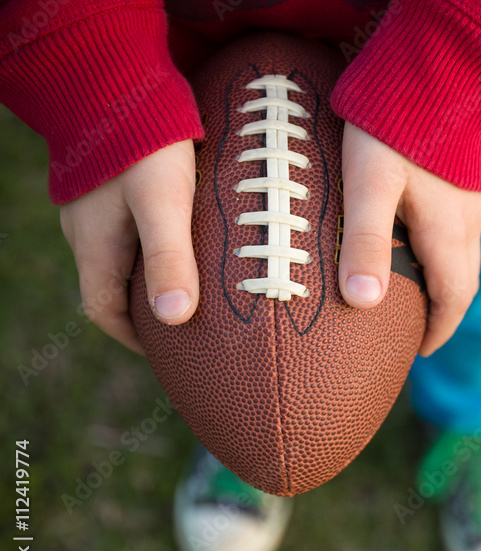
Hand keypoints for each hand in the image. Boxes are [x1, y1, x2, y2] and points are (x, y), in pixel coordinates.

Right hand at [59, 141, 198, 354]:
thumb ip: (169, 257)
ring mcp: (97, 205)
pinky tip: (189, 237)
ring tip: (198, 286)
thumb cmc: (142, 140)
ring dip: (155, 275)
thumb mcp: (163, 202)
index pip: (103, 310)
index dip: (133, 337)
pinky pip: (132, 227)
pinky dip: (157, 244)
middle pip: (114, 286)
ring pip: (124, 255)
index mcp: (95, 244)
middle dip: (147, 311)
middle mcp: (89, 230)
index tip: (168, 353)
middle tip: (190, 326)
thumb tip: (176, 320)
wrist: (113, 74)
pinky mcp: (113, 183)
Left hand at [340, 122, 480, 355]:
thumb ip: (366, 242)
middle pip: (463, 282)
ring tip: (411, 293)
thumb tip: (362, 305)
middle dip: (442, 312)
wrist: (438, 68)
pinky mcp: (463, 179)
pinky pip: (459, 231)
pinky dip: (443, 253)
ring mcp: (470, 199)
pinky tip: (417, 242)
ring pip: (462, 255)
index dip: (438, 330)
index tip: (418, 350)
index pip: (453, 299)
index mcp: (449, 233)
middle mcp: (467, 222)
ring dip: (443, 282)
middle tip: (414, 330)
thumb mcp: (369, 183)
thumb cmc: (395, 125)